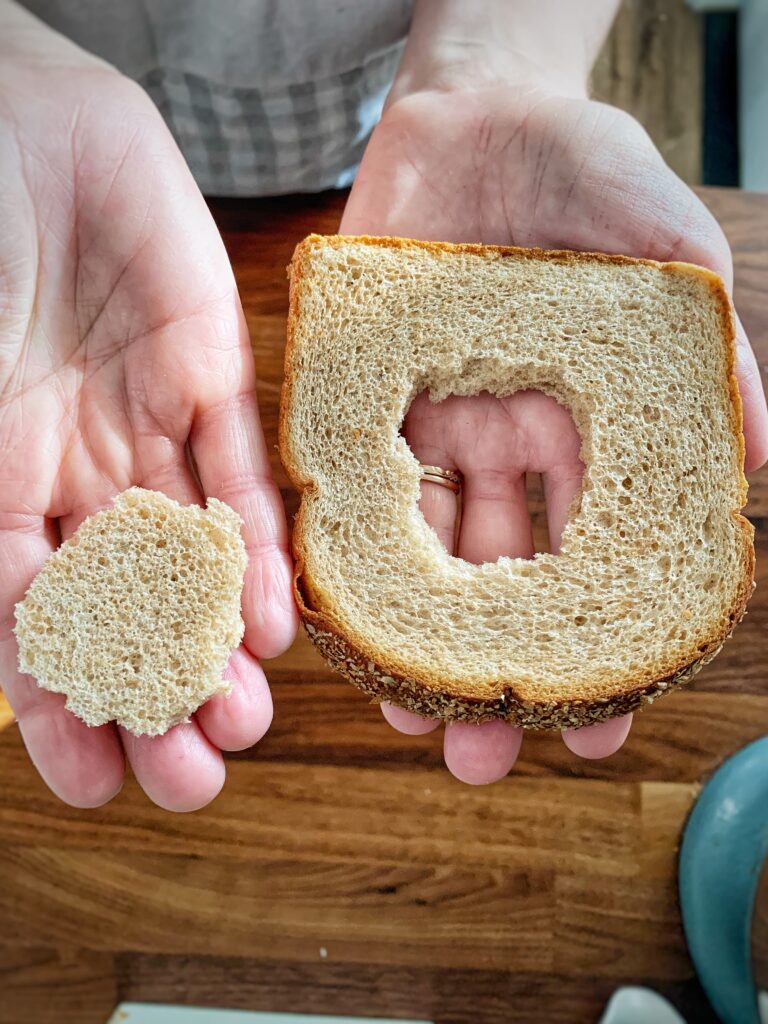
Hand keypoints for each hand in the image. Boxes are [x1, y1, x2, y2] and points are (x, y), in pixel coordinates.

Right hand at [0, 27, 296, 808]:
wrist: (13, 119)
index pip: (37, 619)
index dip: (64, 702)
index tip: (92, 782)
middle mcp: (76, 470)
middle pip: (128, 605)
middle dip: (158, 692)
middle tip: (194, 774)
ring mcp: (147, 428)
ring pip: (193, 559)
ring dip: (218, 643)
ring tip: (245, 722)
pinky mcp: (212, 376)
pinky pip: (243, 477)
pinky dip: (258, 551)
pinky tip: (275, 624)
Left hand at [340, 83, 767, 783]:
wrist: (482, 105)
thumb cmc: (591, 173)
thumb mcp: (672, 258)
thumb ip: (714, 362)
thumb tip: (767, 465)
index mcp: (579, 431)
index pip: (595, 560)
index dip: (598, 648)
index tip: (600, 729)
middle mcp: (500, 443)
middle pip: (501, 579)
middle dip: (495, 670)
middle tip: (486, 760)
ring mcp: (424, 422)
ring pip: (416, 551)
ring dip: (414, 638)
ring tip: (407, 716)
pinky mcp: (355, 392)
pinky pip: (344, 482)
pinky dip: (341, 551)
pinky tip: (337, 619)